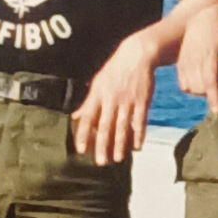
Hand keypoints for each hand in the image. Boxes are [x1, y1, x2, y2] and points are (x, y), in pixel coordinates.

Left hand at [73, 34, 158, 164]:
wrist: (136, 55)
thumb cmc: (114, 70)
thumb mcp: (97, 83)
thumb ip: (88, 102)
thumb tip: (74, 116)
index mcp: (98, 94)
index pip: (87, 117)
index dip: (83, 134)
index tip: (80, 149)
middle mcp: (111, 99)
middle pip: (105, 125)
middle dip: (102, 145)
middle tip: (100, 162)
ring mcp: (127, 101)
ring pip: (122, 126)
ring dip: (120, 144)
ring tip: (118, 159)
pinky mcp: (142, 101)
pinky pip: (140, 121)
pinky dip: (139, 134)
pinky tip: (137, 147)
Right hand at [176, 5, 217, 113]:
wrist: (202, 19)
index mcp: (210, 55)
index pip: (210, 81)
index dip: (213, 97)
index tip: (217, 111)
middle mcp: (196, 59)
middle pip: (199, 87)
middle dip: (209, 95)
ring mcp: (186, 61)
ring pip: (189, 87)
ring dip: (200, 93)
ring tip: (209, 88)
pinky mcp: (180, 63)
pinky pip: (182, 84)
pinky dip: (190, 89)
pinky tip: (199, 85)